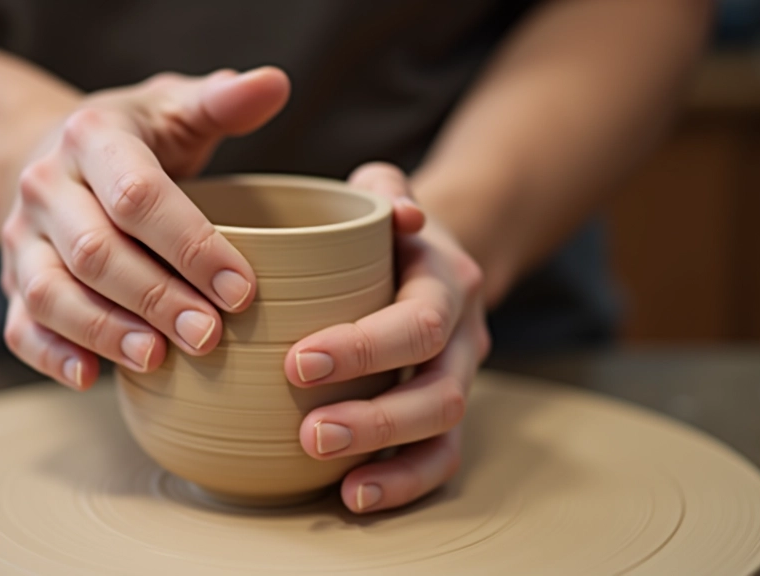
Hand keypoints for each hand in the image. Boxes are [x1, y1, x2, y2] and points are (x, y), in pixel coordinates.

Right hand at [0, 68, 289, 388]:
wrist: (47, 158)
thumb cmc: (130, 139)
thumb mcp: (171, 108)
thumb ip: (221, 102)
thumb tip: (275, 84)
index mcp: (91, 140)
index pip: (138, 196)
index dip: (191, 246)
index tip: (242, 288)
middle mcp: (46, 188)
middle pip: (95, 252)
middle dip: (155, 298)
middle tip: (210, 336)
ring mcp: (22, 239)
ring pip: (51, 294)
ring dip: (104, 332)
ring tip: (156, 360)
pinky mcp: (12, 282)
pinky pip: (21, 326)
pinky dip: (51, 357)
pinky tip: (92, 379)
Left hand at [284, 162, 490, 513]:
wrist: (435, 255)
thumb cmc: (388, 230)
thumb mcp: (385, 195)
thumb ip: (385, 193)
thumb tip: (400, 212)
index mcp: (446, 282)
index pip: (417, 322)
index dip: (363, 348)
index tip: (297, 362)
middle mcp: (462, 336)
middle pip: (439, 390)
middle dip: (374, 417)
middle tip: (309, 431)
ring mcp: (459, 378)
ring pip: (443, 432)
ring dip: (386, 455)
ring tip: (328, 471)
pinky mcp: (446, 413)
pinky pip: (439, 458)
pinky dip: (401, 482)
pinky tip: (350, 495)